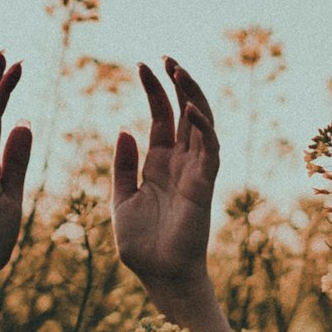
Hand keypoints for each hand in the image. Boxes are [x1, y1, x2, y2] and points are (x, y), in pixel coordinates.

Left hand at [111, 57, 219, 292]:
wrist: (159, 275)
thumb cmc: (141, 244)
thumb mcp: (122, 198)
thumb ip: (123, 166)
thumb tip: (125, 129)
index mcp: (160, 163)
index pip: (162, 116)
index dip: (154, 90)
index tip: (142, 65)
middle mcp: (181, 162)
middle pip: (184, 111)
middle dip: (177, 82)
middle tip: (166, 57)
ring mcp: (195, 171)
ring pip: (202, 122)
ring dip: (192, 95)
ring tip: (178, 71)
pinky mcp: (204, 184)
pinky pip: (209, 149)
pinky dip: (202, 127)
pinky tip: (189, 109)